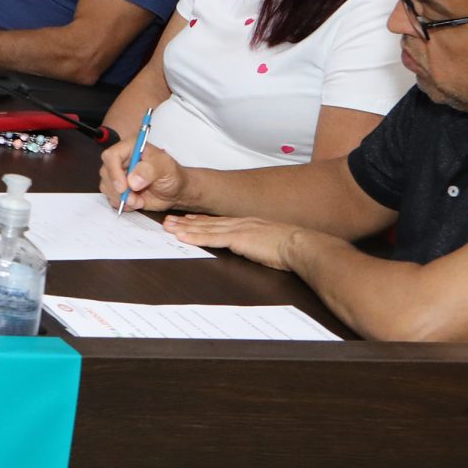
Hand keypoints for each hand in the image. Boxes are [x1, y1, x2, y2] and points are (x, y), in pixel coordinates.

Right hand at [113, 143, 189, 214]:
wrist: (175, 191)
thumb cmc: (171, 174)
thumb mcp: (165, 167)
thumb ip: (149, 170)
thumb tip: (132, 180)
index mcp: (130, 148)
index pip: (111, 156)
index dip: (114, 172)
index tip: (123, 187)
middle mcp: (121, 160)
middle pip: (106, 173)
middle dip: (118, 190)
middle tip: (134, 198)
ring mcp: (118, 175)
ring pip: (106, 187)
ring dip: (121, 198)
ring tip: (139, 200)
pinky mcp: (118, 189)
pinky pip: (111, 197)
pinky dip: (123, 204)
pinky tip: (136, 202)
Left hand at [164, 213, 305, 271]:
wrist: (299, 245)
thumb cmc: (289, 247)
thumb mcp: (268, 242)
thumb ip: (256, 243)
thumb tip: (252, 248)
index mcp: (246, 224)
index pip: (218, 222)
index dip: (199, 221)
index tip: (185, 219)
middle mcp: (239, 223)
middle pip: (207, 223)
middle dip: (185, 222)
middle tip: (168, 221)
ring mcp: (237, 229)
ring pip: (205, 229)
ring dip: (184, 228)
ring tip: (168, 227)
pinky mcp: (238, 239)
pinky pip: (212, 239)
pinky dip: (195, 237)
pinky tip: (182, 237)